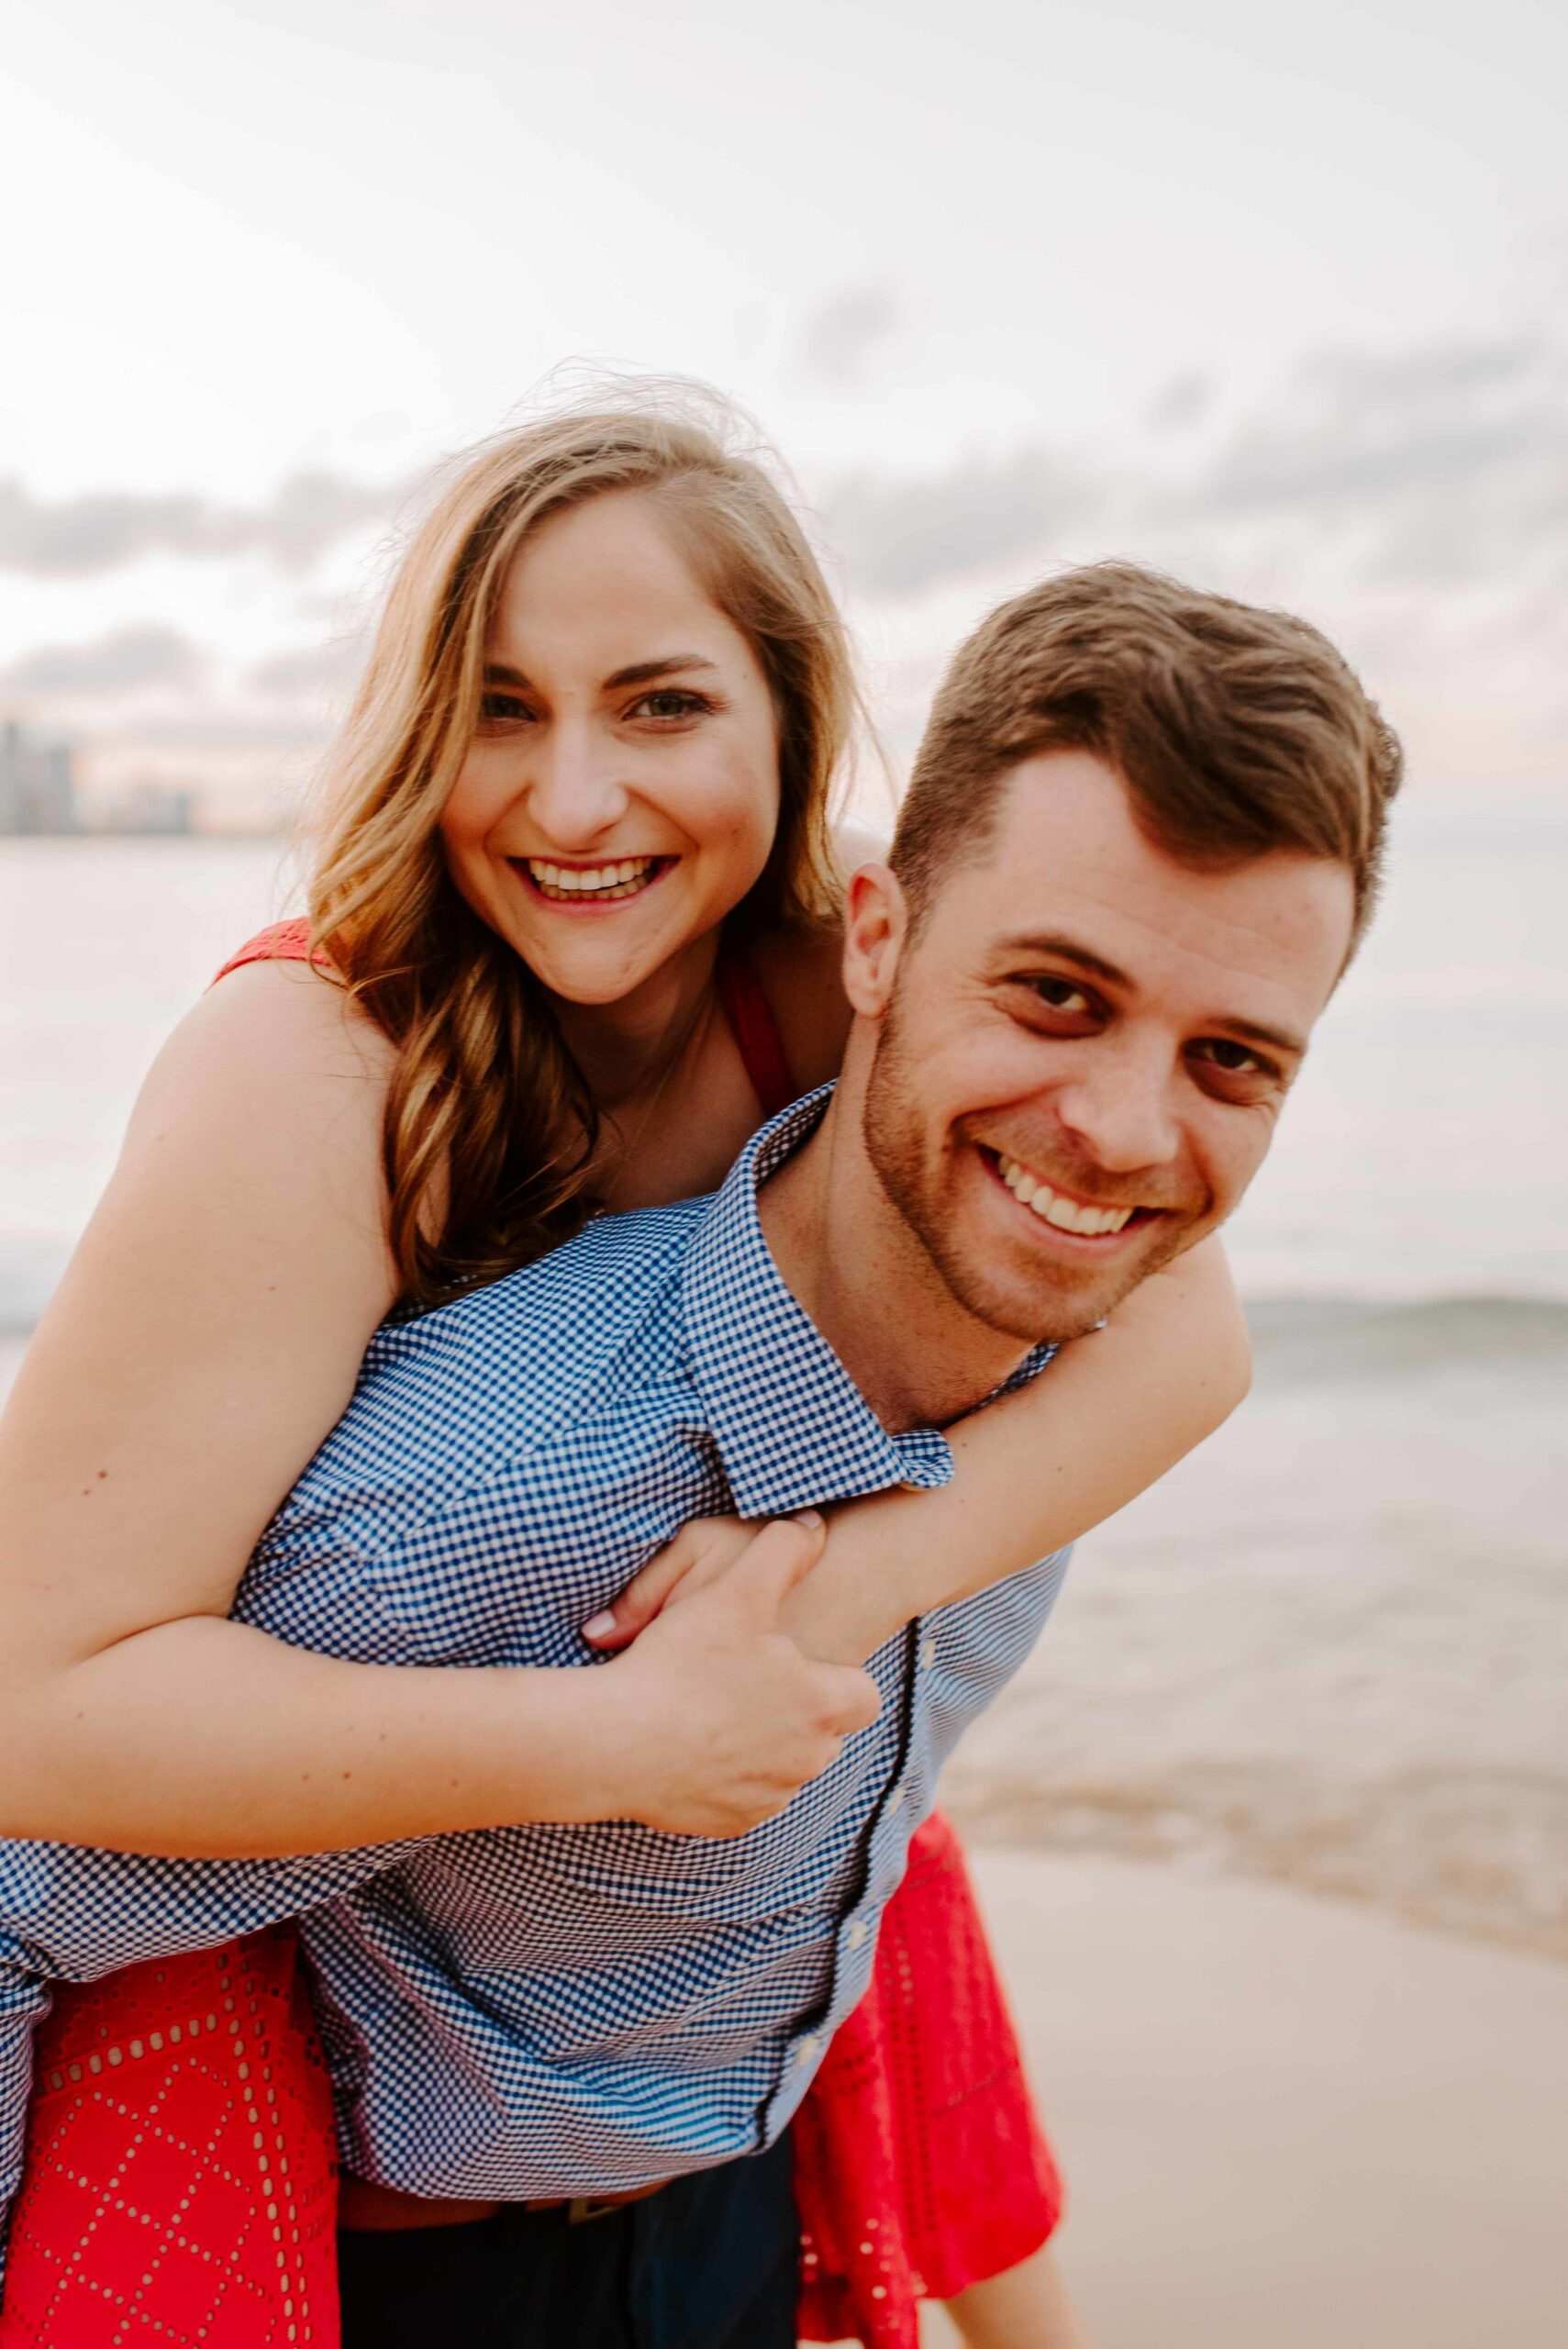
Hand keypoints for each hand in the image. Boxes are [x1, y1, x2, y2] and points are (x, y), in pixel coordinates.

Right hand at [597, 1514, 879, 1837]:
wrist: (614, 1743)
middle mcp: (806, 1760)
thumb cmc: (680, 1664)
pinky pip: (744, 1797)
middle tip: (745, 1678)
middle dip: (795, 1708)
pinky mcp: (730, 1824)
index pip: (862, 1696)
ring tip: (713, 1706)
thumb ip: (782, 1551)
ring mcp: (769, 1798)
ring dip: (761, 1742)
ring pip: (783, 1766)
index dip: (835, 1675)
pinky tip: (693, 1742)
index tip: (798, 1661)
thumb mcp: (734, 1589)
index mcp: (821, 1706)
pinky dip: (726, 1775)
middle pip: (822, 1732)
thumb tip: (813, 1526)